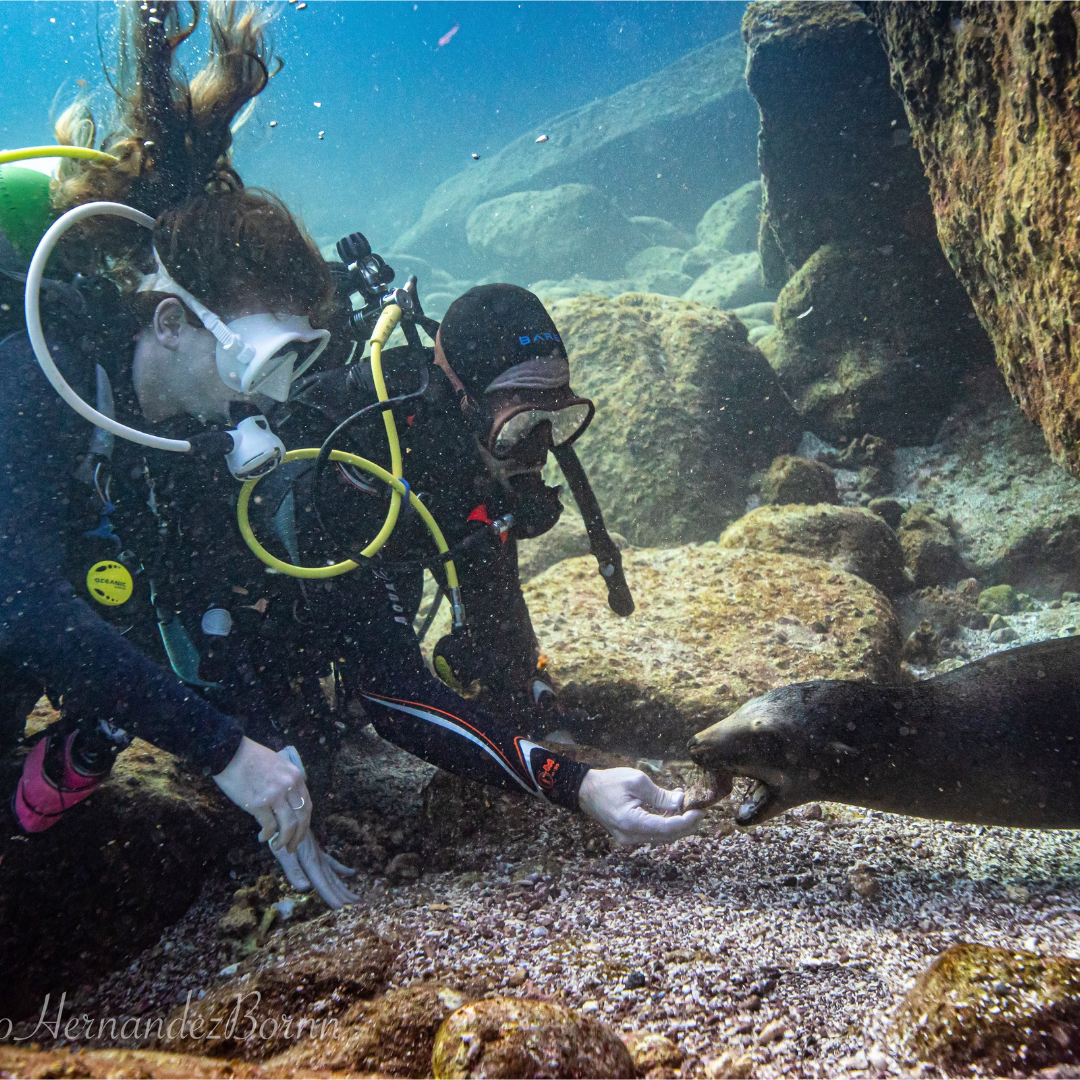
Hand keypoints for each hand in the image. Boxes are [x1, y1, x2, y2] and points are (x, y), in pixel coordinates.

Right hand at [213, 738, 311, 854]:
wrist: (230, 752)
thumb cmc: (251, 758)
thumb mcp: (278, 765)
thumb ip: (286, 782)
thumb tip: (287, 804)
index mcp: (295, 776)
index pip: (307, 805)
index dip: (305, 823)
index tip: (300, 833)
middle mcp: (289, 786)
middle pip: (301, 818)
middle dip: (298, 837)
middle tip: (292, 847)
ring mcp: (275, 795)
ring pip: (288, 826)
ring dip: (284, 840)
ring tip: (277, 846)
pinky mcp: (258, 803)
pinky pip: (269, 826)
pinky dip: (267, 836)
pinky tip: (262, 838)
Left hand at [273, 831, 358, 908]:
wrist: (286, 816)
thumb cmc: (282, 837)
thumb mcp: (284, 854)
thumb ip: (294, 872)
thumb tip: (305, 888)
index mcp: (311, 863)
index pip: (322, 883)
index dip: (330, 896)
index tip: (341, 907)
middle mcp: (318, 860)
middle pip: (332, 880)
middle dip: (343, 894)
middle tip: (357, 904)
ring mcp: (319, 855)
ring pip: (334, 875)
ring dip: (344, 886)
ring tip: (357, 897)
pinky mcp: (317, 851)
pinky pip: (332, 863)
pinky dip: (341, 869)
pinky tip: (351, 873)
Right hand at [578, 767, 702, 845]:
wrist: (585, 790)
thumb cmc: (609, 782)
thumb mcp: (637, 781)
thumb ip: (660, 795)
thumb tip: (681, 802)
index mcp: (631, 822)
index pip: (667, 828)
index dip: (687, 821)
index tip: (700, 810)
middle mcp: (630, 836)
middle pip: (667, 837)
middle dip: (686, 825)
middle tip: (699, 810)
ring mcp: (629, 839)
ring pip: (662, 837)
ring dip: (677, 825)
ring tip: (688, 808)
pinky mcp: (629, 836)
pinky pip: (653, 834)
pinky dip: (666, 825)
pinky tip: (672, 811)